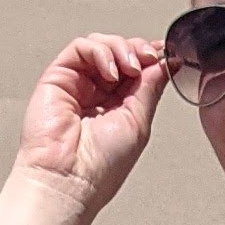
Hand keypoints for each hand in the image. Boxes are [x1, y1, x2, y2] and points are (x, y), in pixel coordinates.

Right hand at [12, 34, 167, 212]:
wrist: (70, 179)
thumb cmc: (100, 165)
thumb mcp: (139, 122)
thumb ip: (150, 88)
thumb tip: (166, 63)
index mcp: (117, 105)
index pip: (136, 68)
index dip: (151, 56)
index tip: (167, 55)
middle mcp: (96, 92)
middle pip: (119, 51)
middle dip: (138, 49)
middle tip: (148, 60)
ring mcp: (76, 83)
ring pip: (101, 44)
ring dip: (121, 48)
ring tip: (130, 68)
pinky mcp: (57, 77)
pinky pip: (80, 47)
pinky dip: (101, 51)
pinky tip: (110, 72)